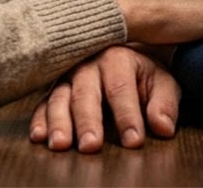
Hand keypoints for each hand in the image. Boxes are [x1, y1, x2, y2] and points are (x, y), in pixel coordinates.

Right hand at [29, 46, 178, 152]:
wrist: (124, 56)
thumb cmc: (144, 75)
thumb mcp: (162, 84)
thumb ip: (164, 104)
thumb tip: (163, 127)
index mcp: (118, 58)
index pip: (121, 89)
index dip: (127, 116)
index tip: (133, 141)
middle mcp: (88, 64)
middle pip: (86, 93)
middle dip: (88, 121)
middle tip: (90, 146)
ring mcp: (67, 76)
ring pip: (59, 97)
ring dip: (58, 122)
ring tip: (60, 144)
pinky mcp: (54, 89)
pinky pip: (43, 103)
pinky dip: (39, 120)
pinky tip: (38, 137)